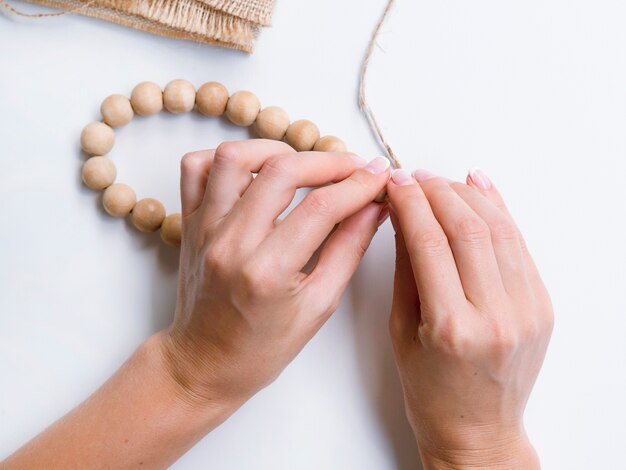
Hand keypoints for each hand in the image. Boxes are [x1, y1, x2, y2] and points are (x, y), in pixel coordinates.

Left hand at [159, 140, 389, 414]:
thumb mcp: (319, 306)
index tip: (379, 177)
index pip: (322, 207)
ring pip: (234, 158)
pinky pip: (196, 168)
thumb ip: (349, 250)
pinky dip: (229, 159)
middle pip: (282, 171)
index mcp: (267, 272)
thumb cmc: (261, 347)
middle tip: (354, 168)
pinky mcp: (190, 223)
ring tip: (304, 163)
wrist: (204, 363)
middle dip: (329, 161)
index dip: (359, 185)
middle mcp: (230, 243)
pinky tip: (257, 170)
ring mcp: (204, 229)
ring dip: (277, 150)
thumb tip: (373, 207)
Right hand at [386, 168, 552, 468]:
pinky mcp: (541, 306)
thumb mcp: (402, 330)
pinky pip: (519, 245)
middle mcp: (497, 316)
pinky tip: (480, 189)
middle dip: (437, 191)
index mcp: (452, 328)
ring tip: (441, 182)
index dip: (410, 203)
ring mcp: (527, 310)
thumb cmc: (432, 391)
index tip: (396, 183)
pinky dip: (499, 211)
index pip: (429, 242)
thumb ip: (406, 269)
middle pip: (467, 228)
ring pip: (499, 229)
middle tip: (414, 177)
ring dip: (467, 196)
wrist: (477, 431)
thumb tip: (404, 217)